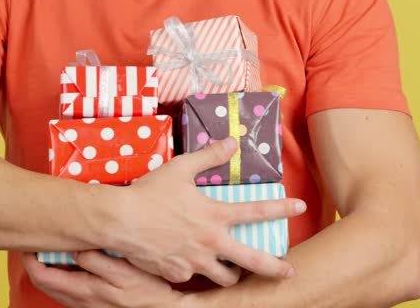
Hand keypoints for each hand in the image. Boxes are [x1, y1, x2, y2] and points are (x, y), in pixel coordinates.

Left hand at [23, 251, 187, 307]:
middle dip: (36, 261)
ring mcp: (85, 303)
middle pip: (44, 282)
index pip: (43, 276)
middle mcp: (80, 300)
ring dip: (48, 267)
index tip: (30, 241)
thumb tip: (74, 248)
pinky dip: (61, 274)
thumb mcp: (124, 272)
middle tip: (37, 241)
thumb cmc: (148, 291)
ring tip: (53, 247)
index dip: (32, 258)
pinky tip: (71, 261)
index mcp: (84, 291)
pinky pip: (67, 289)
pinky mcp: (92, 303)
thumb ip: (96, 260)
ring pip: (54, 286)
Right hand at [102, 136, 305, 284]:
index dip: (282, 208)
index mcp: (215, 214)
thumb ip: (209, 156)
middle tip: (288, 272)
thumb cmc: (149, 192)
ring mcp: (195, 262)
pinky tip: (190, 265)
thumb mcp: (180, 168)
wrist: (119, 221)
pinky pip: (193, 278)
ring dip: (232, 273)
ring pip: (225, 277)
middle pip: (254, 261)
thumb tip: (231, 142)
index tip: (300, 208)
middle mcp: (211, 242)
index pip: (258, 211)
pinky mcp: (178, 274)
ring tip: (233, 269)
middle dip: (275, 268)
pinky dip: (195, 272)